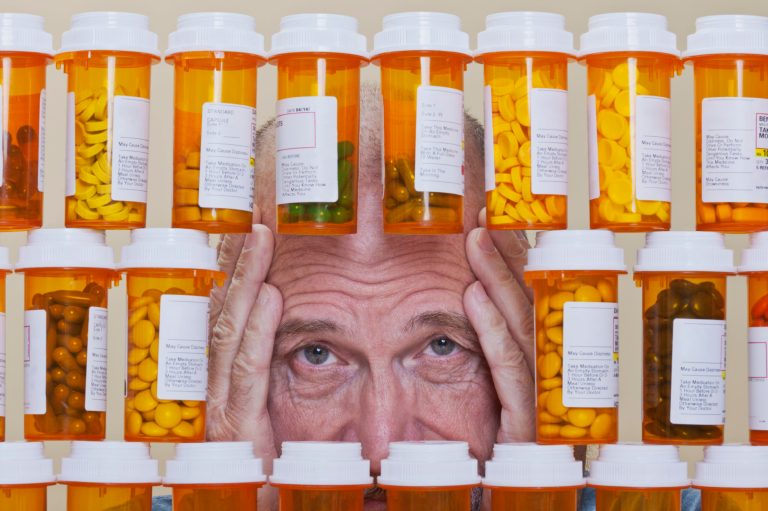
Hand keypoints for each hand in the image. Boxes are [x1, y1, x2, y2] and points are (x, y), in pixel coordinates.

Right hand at [207, 221, 281, 507]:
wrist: (275, 504)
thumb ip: (287, 366)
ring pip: (230, 329)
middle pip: (225, 311)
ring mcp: (224, 404)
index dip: (242, 271)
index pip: (233, 312)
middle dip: (239, 264)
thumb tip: (302, 313)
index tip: (255, 232)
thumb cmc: (289, 464)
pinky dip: (257, 329)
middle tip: (254, 218)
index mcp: (232, 377)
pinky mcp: (238, 426)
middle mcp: (222, 384)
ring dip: (248, 281)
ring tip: (260, 239)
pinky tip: (271, 295)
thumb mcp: (288, 409)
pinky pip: (248, 369)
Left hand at [463, 208, 534, 442]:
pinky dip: (493, 330)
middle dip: (507, 255)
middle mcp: (544, 369)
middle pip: (527, 302)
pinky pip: (510, 367)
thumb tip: (456, 292)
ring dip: (497, 279)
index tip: (489, 220)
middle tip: (485, 214)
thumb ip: (478, 346)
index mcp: (535, 358)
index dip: (509, 257)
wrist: (508, 493)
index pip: (523, 298)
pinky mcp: (529, 420)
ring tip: (476, 241)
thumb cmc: (487, 446)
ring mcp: (542, 393)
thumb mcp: (481, 389)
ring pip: (521, 324)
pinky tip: (474, 298)